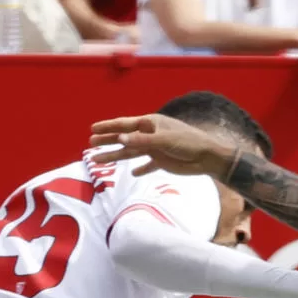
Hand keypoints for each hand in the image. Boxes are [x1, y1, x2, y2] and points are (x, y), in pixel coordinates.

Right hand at [88, 113, 236, 178]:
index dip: (109, 127)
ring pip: (131, 153)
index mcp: (150, 123)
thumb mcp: (164, 140)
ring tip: (98, 161)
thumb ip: (142, 141)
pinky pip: (147, 165)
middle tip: (90, 145)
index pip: (125, 124)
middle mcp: (150, 134)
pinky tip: (132, 174)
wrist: (207, 157)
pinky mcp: (162, 161)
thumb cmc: (188, 142)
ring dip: (116, 156)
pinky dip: (140, 169)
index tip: (93, 129)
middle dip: (107, 141)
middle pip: (124, 138)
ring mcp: (155, 148)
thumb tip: (120, 139)